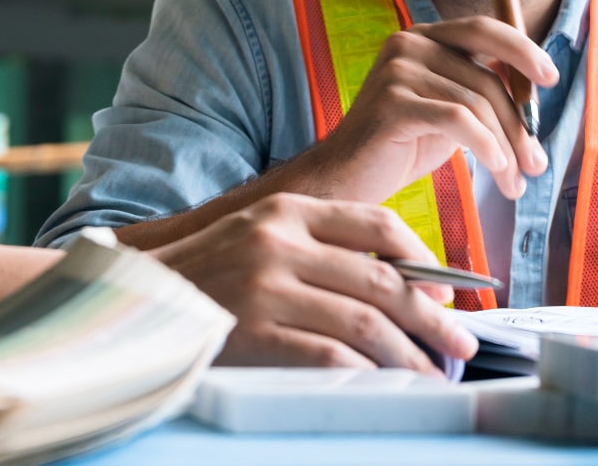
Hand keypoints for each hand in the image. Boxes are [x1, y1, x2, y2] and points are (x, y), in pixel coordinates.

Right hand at [151, 194, 478, 372]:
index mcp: (288, 210)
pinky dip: (368, 374)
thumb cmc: (207, 276)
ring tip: (434, 375)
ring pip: (365, 322)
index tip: (450, 291)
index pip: (378, 224)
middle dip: (433, 318)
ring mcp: (265, 287)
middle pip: (382, 280)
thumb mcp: (261, 237)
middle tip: (463, 344)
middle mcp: (279, 241)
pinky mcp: (253, 333)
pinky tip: (387, 387)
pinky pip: (330, 355)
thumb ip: (321, 248)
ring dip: (410, 354)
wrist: (134, 302)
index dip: (426, 260)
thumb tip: (404, 282)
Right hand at [300, 18, 555, 204]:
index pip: (483, 29)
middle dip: (519, 125)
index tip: (550, 78)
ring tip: (513, 183)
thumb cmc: (398, 147)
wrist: (345, 178)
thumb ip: (479, 92)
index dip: (523, 49)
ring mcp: (398, 70)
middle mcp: (409, 43)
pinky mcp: (393, 102)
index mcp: (423, 38)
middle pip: (487, 76)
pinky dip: (487, 148)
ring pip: (478, 105)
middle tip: (536, 164)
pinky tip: (497, 172)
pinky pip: (459, 121)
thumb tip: (534, 94)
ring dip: (506, 149)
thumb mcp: (446, 111)